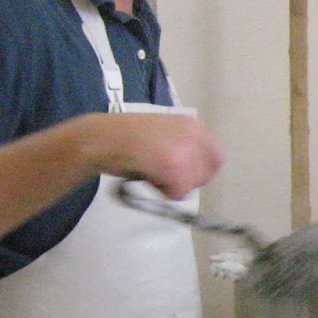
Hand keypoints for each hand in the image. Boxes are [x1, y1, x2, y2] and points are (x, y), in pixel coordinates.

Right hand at [78, 111, 225, 199]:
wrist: (101, 138)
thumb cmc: (126, 137)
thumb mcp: (165, 133)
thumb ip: (184, 147)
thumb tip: (195, 171)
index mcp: (194, 125)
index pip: (217, 158)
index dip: (202, 172)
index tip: (187, 177)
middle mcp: (194, 134)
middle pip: (206, 175)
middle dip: (187, 181)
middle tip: (164, 176)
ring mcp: (185, 150)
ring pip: (192, 185)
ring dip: (173, 186)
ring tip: (152, 172)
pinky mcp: (173, 166)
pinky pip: (178, 192)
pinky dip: (163, 192)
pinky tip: (148, 176)